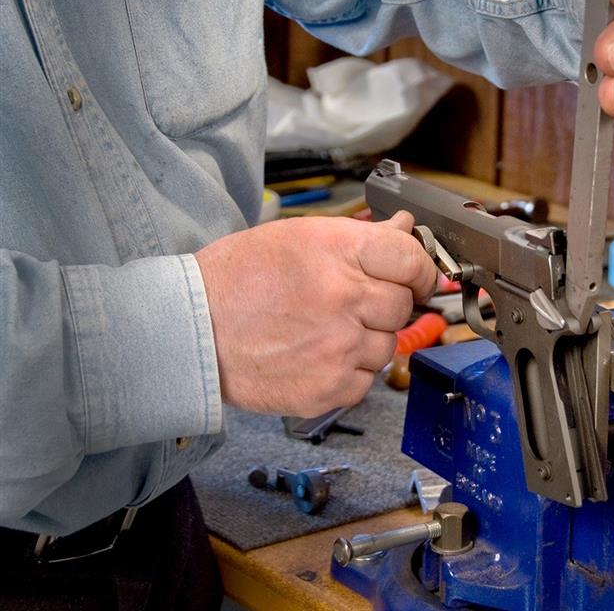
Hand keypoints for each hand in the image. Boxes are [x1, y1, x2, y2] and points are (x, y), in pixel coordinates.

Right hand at [195, 212, 436, 415]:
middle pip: (404, 304)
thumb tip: (406, 229)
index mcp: (337, 253)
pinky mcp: (329, 387)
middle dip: (385, 302)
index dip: (419, 267)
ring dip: (368, 338)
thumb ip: (360, 236)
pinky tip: (318, 354)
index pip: (411, 259)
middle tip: (352, 302)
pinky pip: (367, 379)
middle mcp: (344, 298)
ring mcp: (339, 347)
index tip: (416, 274)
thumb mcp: (299, 237)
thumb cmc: (238, 279)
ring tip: (325, 329)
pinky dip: (350, 370)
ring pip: (388, 344)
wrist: (190, 330)